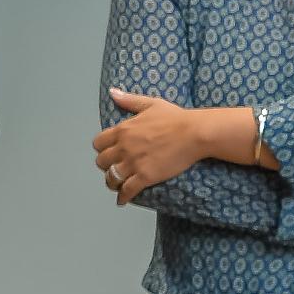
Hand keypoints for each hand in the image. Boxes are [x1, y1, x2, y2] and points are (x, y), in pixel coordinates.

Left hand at [93, 89, 209, 204]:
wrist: (194, 133)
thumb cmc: (176, 117)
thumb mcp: (150, 104)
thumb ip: (129, 100)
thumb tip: (113, 92)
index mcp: (123, 130)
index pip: (99, 143)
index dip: (102, 149)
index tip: (108, 152)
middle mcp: (124, 147)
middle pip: (102, 162)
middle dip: (106, 166)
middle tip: (114, 168)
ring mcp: (134, 163)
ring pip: (111, 177)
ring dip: (112, 182)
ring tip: (117, 185)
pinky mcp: (145, 176)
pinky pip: (127, 191)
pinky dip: (123, 197)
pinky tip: (122, 200)